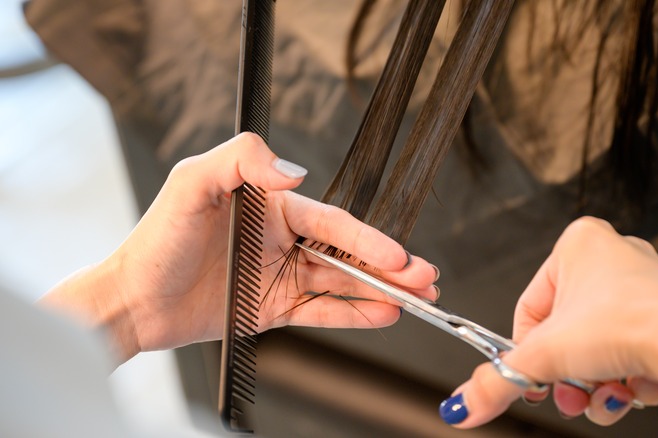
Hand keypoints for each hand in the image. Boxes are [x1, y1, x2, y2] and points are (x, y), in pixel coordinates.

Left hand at [40, 133, 437, 363]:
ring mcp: (281, 275)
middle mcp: (282, 240)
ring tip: (416, 299)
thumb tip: (296, 171)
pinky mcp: (274, 308)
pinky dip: (353, 314)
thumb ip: (243, 160)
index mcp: (272, 206)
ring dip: (381, 291)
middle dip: (390, 266)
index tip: (397, 254)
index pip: (332, 222)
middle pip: (347, 253)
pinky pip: (322, 311)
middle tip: (425, 277)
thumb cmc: (156, 241)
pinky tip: (381, 314)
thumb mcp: (193, 183)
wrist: (131, 301)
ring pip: (342, 283)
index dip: (368, 239)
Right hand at [440, 217, 657, 435]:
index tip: (531, 378)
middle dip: (568, 374)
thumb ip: (496, 382)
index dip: (527, 352)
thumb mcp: (543, 356)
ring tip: (604, 397)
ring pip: (601, 346)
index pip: (530, 308)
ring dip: (596, 381)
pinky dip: (628, 377)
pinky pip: (634, 350)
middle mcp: (614, 257)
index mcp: (577, 244)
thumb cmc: (627, 322)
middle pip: (568, 332)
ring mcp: (645, 285)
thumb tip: (464, 403)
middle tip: (569, 394)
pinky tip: (632, 389)